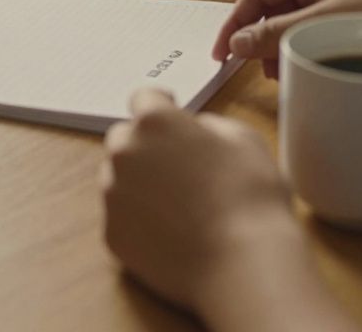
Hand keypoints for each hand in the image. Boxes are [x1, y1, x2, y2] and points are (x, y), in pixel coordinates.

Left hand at [101, 89, 294, 315]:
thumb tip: (193, 131)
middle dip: (145, 145)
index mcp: (154, 122)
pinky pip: (121, 216)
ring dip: (139, 182)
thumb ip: (207, 124)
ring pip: (117, 178)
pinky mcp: (112, 234)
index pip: (144, 98)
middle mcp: (124, 153)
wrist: (242, 263)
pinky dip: (138, 219)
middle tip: (178, 166)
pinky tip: (171, 231)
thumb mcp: (242, 137)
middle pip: (124, 138)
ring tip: (179, 205)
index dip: (162, 104)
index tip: (170, 113)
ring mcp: (113, 195)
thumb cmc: (250, 197)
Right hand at [213, 0, 361, 77]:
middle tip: (250, 69)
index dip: (235, 23)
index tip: (222, 53)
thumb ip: (275, 35)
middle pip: (273, 7)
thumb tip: (236, 44)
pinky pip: (316, 33)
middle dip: (258, 38)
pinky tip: (308, 71)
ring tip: (280, 74)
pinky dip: (304, 52)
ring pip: (294, 23)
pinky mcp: (357, 18)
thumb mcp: (325, 27)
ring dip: (281, 48)